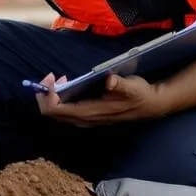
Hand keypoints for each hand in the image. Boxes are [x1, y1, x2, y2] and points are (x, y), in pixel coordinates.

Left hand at [36, 72, 168, 126]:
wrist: (150, 106)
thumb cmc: (140, 94)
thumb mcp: (132, 86)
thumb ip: (120, 84)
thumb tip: (110, 81)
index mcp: (91, 112)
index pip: (58, 110)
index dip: (48, 96)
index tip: (52, 78)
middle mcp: (85, 119)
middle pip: (53, 113)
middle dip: (45, 94)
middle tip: (51, 76)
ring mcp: (86, 119)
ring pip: (58, 113)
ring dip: (51, 96)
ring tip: (57, 79)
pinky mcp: (87, 115)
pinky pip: (65, 110)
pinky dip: (59, 98)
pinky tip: (66, 84)